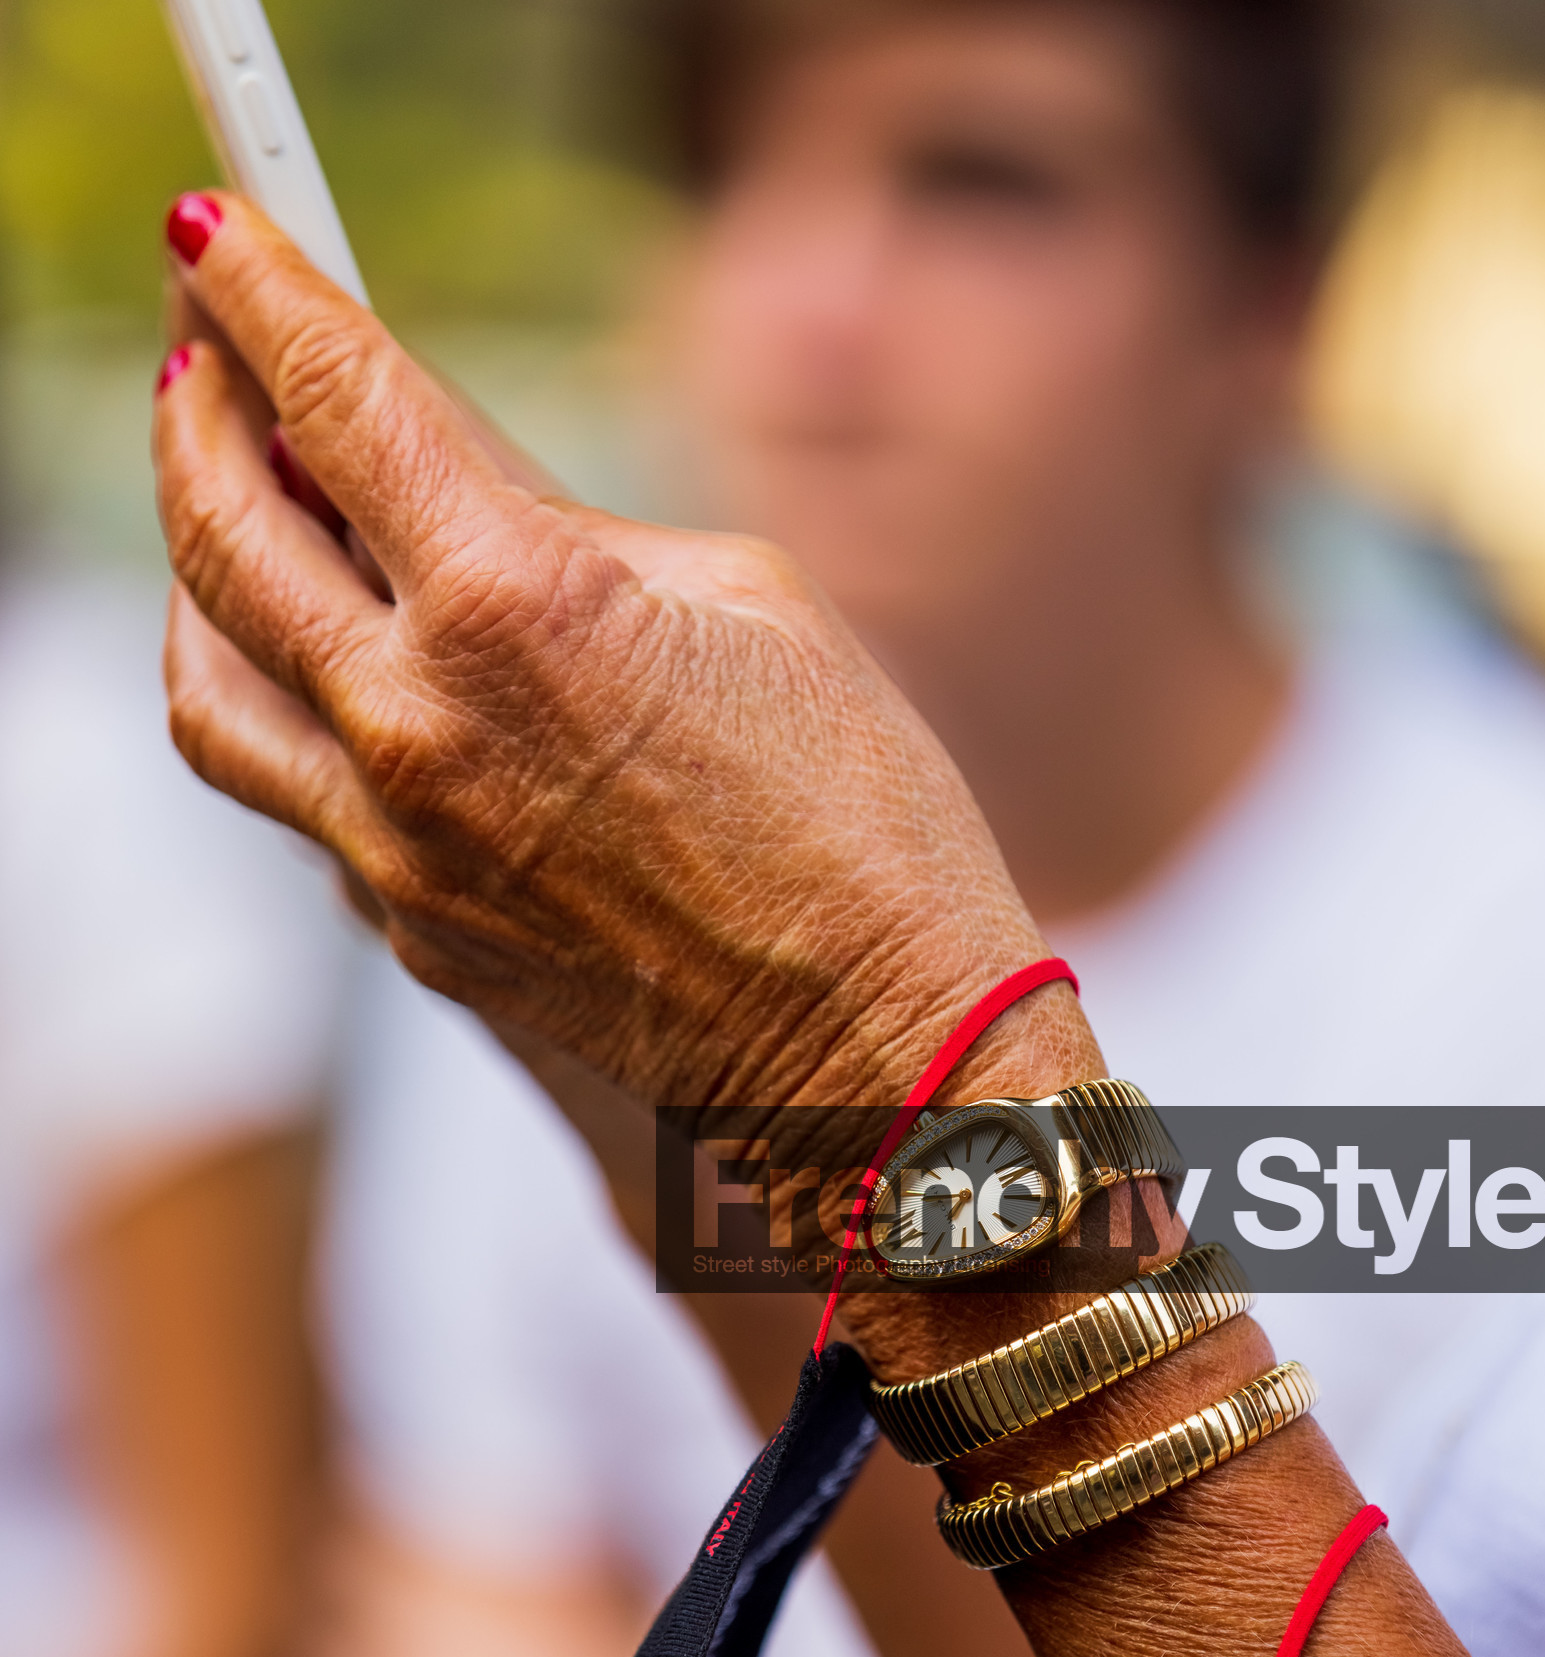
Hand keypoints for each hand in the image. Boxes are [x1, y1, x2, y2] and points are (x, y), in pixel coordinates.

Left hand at [154, 196, 1094, 1119]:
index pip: (332, 398)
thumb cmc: (861, 821)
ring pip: (206, 683)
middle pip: (220, 530)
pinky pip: (294, 797)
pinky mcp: (410, 930)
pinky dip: (288, 708)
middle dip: (197, 410)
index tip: (221, 239)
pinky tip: (339, 674)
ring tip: (237, 519)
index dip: (262, 292)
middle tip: (206, 356)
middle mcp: (416, 725)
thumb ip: (569, 523)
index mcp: (514, 604)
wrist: (872, 1054)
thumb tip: (454, 475)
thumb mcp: (744, 601)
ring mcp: (393, 847)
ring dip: (198, 575)